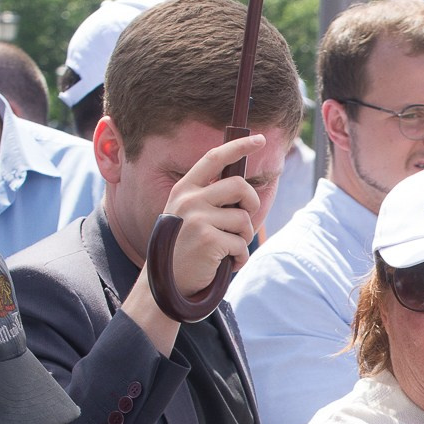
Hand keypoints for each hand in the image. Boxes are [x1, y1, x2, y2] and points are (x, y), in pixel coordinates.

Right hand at [124, 131, 267, 349]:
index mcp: (184, 189)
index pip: (214, 158)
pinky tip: (227, 264)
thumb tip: (245, 190)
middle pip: (239, 186)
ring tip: (229, 250)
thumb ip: (210, 200)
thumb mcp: (188, 217)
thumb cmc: (183, 250)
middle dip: (251, 204)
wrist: (165, 284)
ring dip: (244, 239)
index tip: (258, 139)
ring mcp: (197, 218)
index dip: (238, 146)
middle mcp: (189, 199)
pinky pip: (241, 244)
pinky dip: (240, 258)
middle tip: (245, 219)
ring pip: (243, 219)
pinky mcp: (207, 239)